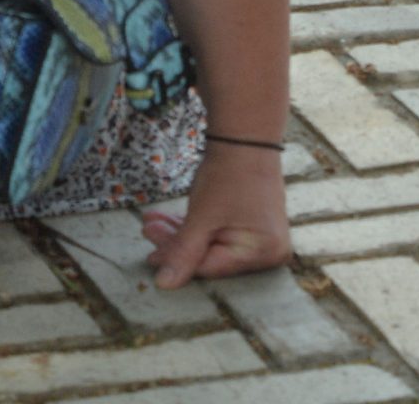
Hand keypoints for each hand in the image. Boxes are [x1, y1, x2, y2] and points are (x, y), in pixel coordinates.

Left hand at [141, 141, 289, 284]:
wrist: (245, 134)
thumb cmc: (229, 174)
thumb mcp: (203, 217)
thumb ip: (184, 253)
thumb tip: (164, 285)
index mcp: (264, 252)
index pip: (211, 266)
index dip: (178, 261)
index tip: (151, 256)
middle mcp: (269, 249)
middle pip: (211, 255)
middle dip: (176, 243)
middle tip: (149, 231)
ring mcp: (262, 236)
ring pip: (211, 242)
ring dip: (181, 233)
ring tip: (154, 222)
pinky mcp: (252, 223)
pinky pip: (220, 231)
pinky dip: (195, 225)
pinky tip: (169, 219)